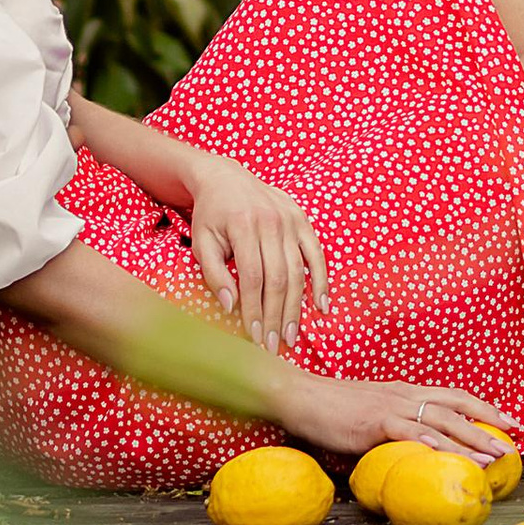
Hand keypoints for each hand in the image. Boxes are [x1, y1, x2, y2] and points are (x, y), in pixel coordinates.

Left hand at [185, 157, 327, 352]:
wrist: (226, 178)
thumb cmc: (211, 215)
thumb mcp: (202, 241)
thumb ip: (213, 274)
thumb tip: (231, 306)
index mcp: (244, 226)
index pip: (252, 277)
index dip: (254, 310)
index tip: (253, 337)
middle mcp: (271, 222)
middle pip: (278, 279)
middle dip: (276, 317)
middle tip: (274, 347)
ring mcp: (291, 220)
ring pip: (298, 272)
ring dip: (296, 308)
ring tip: (291, 336)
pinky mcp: (302, 220)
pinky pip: (317, 254)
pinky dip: (321, 281)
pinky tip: (321, 307)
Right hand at [276, 370, 515, 467]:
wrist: (301, 396)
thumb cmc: (334, 410)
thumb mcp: (374, 414)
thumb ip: (398, 426)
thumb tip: (419, 444)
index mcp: (408, 392)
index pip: (456, 396)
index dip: (485, 408)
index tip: (510, 423)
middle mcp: (406, 394)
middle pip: (457, 406)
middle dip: (489, 424)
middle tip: (514, 442)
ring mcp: (391, 406)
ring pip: (440, 419)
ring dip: (469, 438)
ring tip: (491, 456)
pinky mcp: (374, 421)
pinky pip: (406, 429)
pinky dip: (427, 439)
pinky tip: (443, 450)